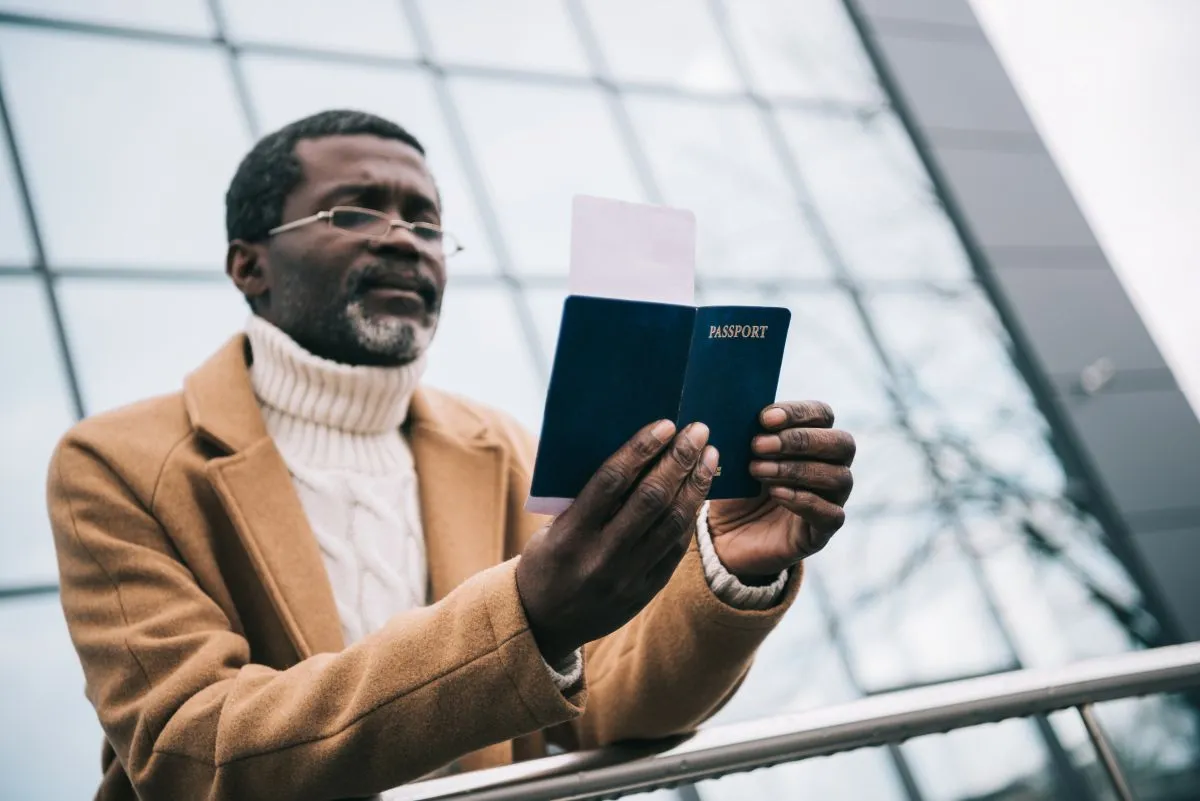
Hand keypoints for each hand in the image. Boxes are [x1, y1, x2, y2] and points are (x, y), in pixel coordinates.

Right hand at [516, 420, 717, 663]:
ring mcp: (627, 577)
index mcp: (569, 535)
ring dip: (695, 484)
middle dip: (679, 459)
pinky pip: (676, 547)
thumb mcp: (552, 528)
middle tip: (698, 430)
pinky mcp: (645, 591)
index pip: (612, 481)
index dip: (641, 449)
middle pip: (651, 498)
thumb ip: (586, 499)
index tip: (665, 425)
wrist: (544, 623)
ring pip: (672, 523)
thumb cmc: (546, 560)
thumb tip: (630, 454)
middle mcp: (601, 557)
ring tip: (709, 456)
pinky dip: (690, 515)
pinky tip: (700, 491)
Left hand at [708, 401, 854, 581]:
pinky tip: (776, 493)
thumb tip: (741, 409)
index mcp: (813, 440)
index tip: (764, 418)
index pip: (822, 415)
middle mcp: (831, 467)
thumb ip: (745, 433)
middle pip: (842, 443)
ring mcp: (831, 500)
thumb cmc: (735, 488)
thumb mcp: (735, 457)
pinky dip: (804, 500)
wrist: (725, 536)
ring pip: (839, 477)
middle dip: (800, 440)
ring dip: (796, 469)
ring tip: (757, 471)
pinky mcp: (822, 531)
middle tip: (758, 445)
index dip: (798, 412)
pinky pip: (831, 514)